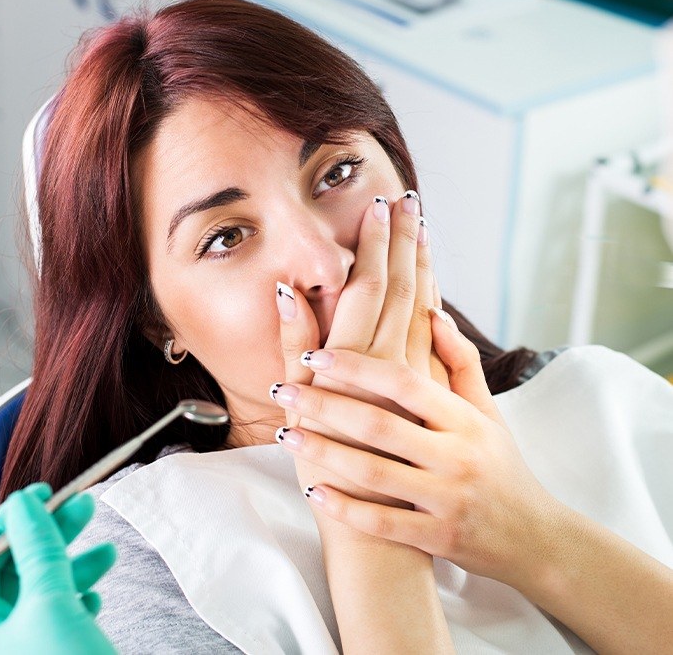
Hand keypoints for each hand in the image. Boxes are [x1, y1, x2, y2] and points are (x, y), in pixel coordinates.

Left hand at [0, 483, 116, 654]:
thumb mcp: (50, 602)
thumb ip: (37, 549)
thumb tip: (25, 504)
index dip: (9, 521)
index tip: (44, 494)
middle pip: (15, 570)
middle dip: (53, 536)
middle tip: (83, 505)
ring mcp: (22, 650)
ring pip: (43, 593)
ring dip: (76, 566)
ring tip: (108, 552)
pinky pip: (58, 619)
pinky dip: (78, 600)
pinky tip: (94, 597)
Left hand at [273, 312, 557, 584]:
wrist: (535, 538)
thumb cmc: (502, 465)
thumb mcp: (487, 412)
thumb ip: (459, 362)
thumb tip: (432, 311)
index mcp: (465, 419)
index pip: (404, 382)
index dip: (356, 365)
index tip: (316, 353)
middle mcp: (457, 456)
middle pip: (380, 423)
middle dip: (325, 405)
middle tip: (283, 390)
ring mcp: (448, 499)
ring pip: (375, 472)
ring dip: (324, 453)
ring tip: (285, 435)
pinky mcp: (439, 538)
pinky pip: (384, 524)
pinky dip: (345, 508)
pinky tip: (312, 491)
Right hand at [276, 191, 446, 512]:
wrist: (379, 525)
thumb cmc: (330, 469)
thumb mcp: (302, 405)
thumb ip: (295, 344)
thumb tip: (290, 289)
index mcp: (359, 358)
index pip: (371, 284)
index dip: (377, 243)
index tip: (383, 204)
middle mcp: (393, 361)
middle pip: (404, 286)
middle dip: (404, 241)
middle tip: (407, 200)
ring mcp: (418, 377)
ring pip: (424, 307)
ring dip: (424, 265)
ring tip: (422, 229)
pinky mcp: (433, 395)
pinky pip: (436, 338)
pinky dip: (434, 304)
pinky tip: (432, 286)